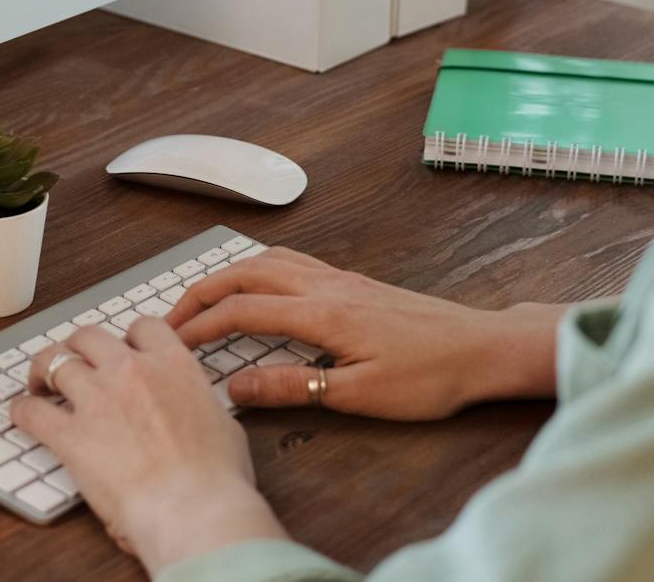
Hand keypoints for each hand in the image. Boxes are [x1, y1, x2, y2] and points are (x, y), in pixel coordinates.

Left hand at [11, 320, 289, 573]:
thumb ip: (200, 406)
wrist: (195, 508)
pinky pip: (32, 411)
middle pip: (90, 336)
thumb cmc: (217, 478)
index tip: (122, 350)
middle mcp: (131, 371)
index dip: (128, 337)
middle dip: (78, 346)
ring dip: (43, 369)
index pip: (143, 327)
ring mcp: (98, 399)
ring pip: (56, 362)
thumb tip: (198, 411)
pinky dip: (22, 410)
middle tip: (73, 361)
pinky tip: (21, 415)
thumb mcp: (224, 426)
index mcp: (173, 365)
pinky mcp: (71, 435)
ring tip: (39, 382)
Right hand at [166, 247, 566, 419]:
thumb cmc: (431, 376)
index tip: (170, 344)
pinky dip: (258, 267)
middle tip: (170, 316)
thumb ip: (294, 388)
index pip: (241, 310)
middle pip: (245, 272)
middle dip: (201, 291)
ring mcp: (340, 277)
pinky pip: (291, 260)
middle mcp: (325, 284)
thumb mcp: (359, 394)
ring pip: (267, 259)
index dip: (199, 326)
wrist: (483, 347)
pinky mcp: (353, 281)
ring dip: (228, 274)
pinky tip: (257, 284)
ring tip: (202, 298)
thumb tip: (237, 386)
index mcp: (322, 313)